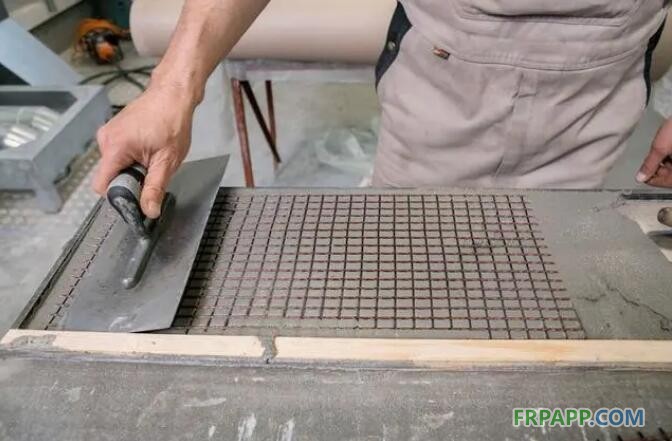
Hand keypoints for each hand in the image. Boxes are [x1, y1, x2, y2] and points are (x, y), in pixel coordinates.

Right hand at [92, 84, 196, 217]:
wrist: (173, 94)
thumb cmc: (172, 122)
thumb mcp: (167, 161)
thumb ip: (155, 187)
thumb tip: (148, 211)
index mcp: (114, 148)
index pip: (101, 186)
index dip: (119, 196)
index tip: (136, 198)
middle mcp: (105, 140)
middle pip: (110, 176)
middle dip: (130, 180)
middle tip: (152, 170)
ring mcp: (108, 133)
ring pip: (115, 166)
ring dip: (133, 168)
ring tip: (152, 155)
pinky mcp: (113, 130)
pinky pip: (118, 154)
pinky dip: (132, 158)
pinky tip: (148, 148)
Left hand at [637, 117, 671, 187]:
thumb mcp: (660, 148)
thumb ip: (649, 165)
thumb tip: (640, 178)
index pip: (662, 183)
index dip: (650, 176)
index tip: (642, 170)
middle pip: (668, 176)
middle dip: (658, 169)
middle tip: (652, 158)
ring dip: (665, 162)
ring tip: (662, 150)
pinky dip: (670, 157)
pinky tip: (668, 147)